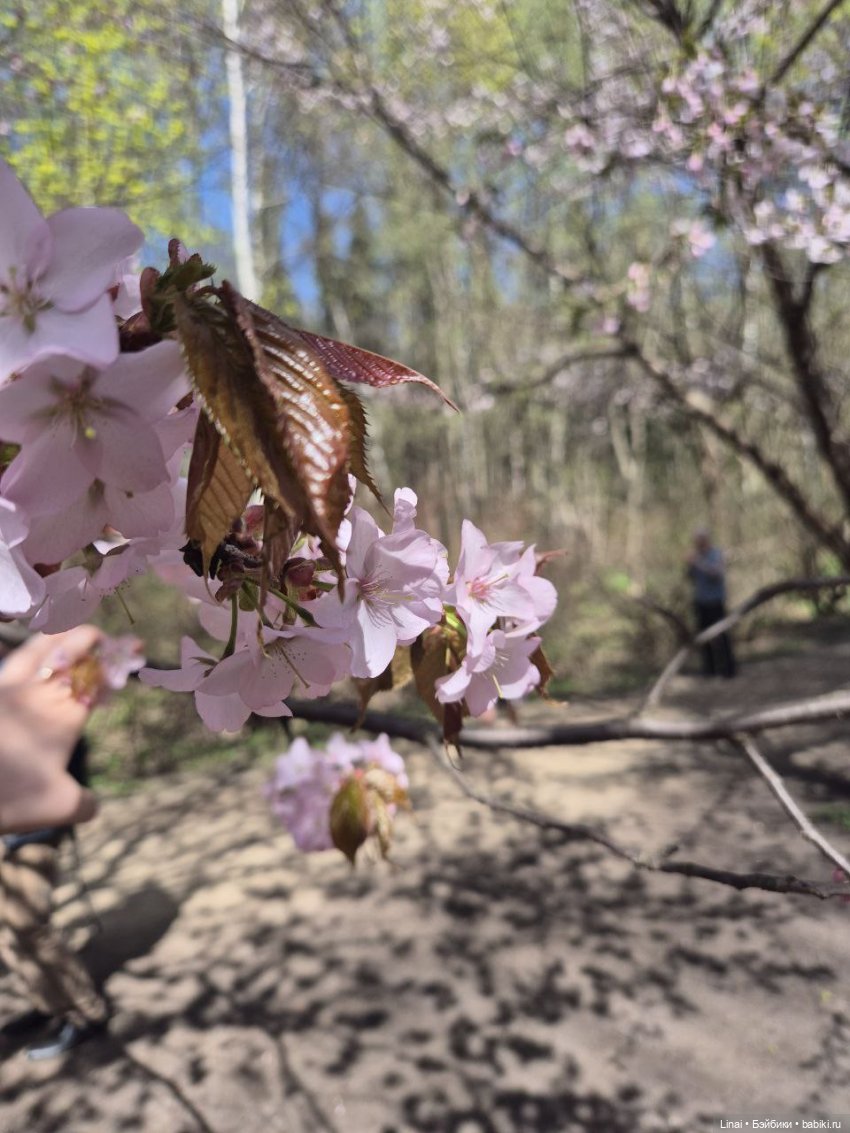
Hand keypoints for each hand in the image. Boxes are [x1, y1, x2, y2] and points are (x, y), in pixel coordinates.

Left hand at [0, 626, 102, 833]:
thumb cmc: (11, 796)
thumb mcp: (59, 807)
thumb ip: (85, 804)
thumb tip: (93, 805)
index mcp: (64, 715)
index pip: (99, 678)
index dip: (118, 662)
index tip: (135, 647)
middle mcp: (40, 695)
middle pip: (73, 654)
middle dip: (94, 641)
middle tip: (105, 637)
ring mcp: (10, 690)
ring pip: (39, 649)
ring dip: (59, 636)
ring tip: (70, 629)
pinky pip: (14, 661)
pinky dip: (30, 650)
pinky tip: (31, 655)